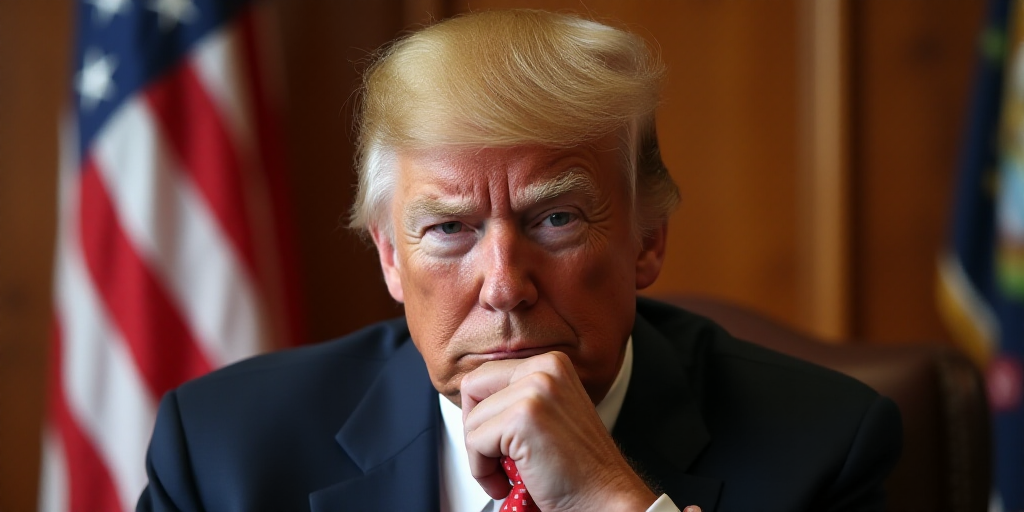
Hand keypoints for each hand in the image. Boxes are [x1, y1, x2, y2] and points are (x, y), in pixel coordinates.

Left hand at [460, 351, 656, 510]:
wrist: (604, 498)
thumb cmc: (578, 468)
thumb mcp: (549, 413)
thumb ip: (518, 397)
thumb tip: (475, 399)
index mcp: (551, 363)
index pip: (486, 376)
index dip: (483, 414)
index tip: (497, 440)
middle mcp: (544, 369)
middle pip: (473, 388)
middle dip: (475, 429)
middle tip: (495, 456)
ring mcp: (535, 390)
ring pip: (472, 420)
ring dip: (481, 456)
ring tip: (508, 473)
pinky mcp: (523, 417)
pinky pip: (475, 442)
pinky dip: (483, 471)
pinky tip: (507, 482)